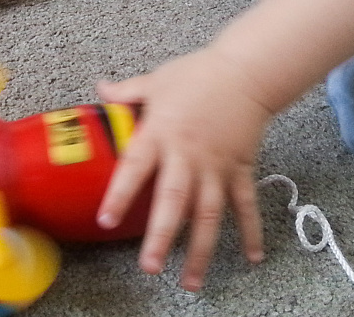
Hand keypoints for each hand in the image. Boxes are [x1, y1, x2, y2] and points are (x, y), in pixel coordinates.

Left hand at [95, 47, 272, 291]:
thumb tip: (101, 89)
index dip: (120, 194)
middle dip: (162, 236)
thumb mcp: (158, 80)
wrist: (245, 71)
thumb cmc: (198, 74)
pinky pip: (246, 205)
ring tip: (191, 282)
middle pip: (174, 201)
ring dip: (201, 249)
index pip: (135, 167)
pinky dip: (251, 231)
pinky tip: (251, 257)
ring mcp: (217, 166)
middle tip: (150, 267)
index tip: (106, 221)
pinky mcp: (240, 169)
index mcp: (162, 133)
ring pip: (208, 214)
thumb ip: (128, 92)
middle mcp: (188, 155)